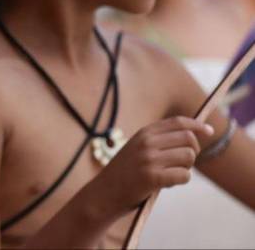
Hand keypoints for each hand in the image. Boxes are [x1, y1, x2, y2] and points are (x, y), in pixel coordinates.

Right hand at [91, 116, 213, 219]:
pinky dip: (182, 180)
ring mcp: (149, 159)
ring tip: (172, 174)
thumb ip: (157, 140)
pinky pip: (184, 175)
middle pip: (188, 138)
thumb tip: (191, 136)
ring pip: (188, 157)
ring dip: (186, 167)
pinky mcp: (152, 177)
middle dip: (194, 151)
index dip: (197, 125)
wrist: (104, 192)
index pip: (178, 122)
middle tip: (185, 162)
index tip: (209, 131)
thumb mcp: (136, 148)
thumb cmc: (124, 172)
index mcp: (144, 133)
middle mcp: (147, 142)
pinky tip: (169, 183)